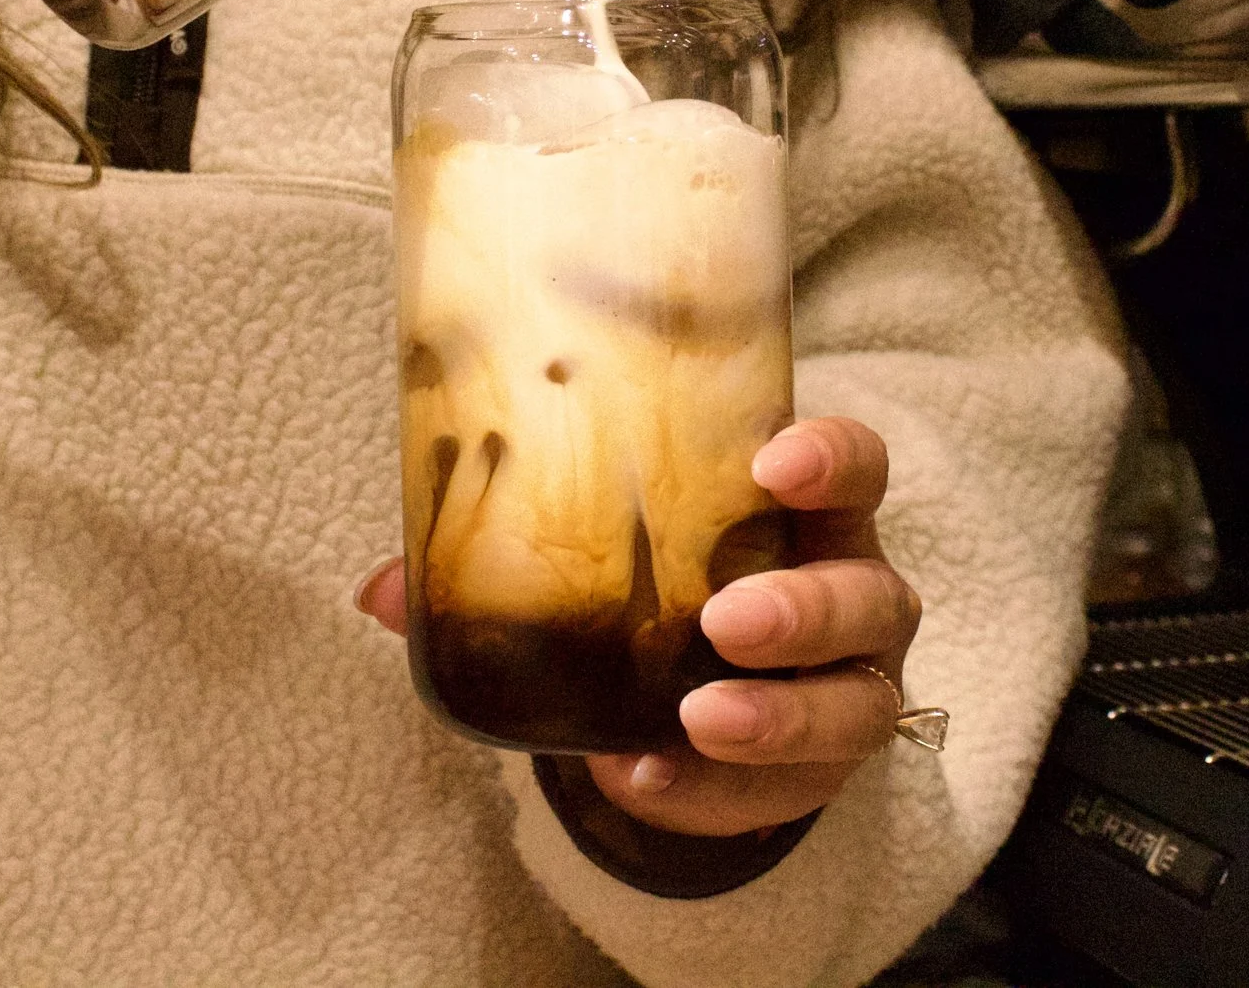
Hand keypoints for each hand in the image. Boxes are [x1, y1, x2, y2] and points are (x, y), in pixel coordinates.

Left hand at [357, 416, 923, 838]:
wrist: (700, 703)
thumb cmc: (666, 596)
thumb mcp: (607, 564)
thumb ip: (502, 565)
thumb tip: (380, 589)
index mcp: (804, 516)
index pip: (852, 466)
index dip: (827, 458)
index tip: (771, 463)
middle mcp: (852, 593)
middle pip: (868, 591)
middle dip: (803, 606)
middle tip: (728, 616)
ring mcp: (850, 688)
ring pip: (855, 702)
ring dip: (779, 713)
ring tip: (699, 717)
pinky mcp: (822, 773)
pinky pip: (787, 791)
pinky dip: (711, 790)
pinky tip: (641, 778)